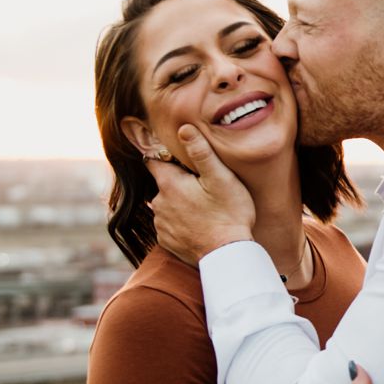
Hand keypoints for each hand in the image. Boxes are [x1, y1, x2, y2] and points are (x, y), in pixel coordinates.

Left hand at [147, 125, 255, 263]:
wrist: (227, 255)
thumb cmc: (229, 214)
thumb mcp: (221, 178)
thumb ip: (201, 152)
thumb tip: (184, 128)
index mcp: (169, 184)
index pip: (154, 160)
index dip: (166, 156)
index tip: (180, 158)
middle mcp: (159, 203)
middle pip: (164, 183)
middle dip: (178, 182)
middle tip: (203, 187)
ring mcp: (161, 224)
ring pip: (167, 204)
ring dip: (180, 203)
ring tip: (204, 207)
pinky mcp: (167, 241)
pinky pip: (170, 224)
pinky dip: (181, 222)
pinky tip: (200, 224)